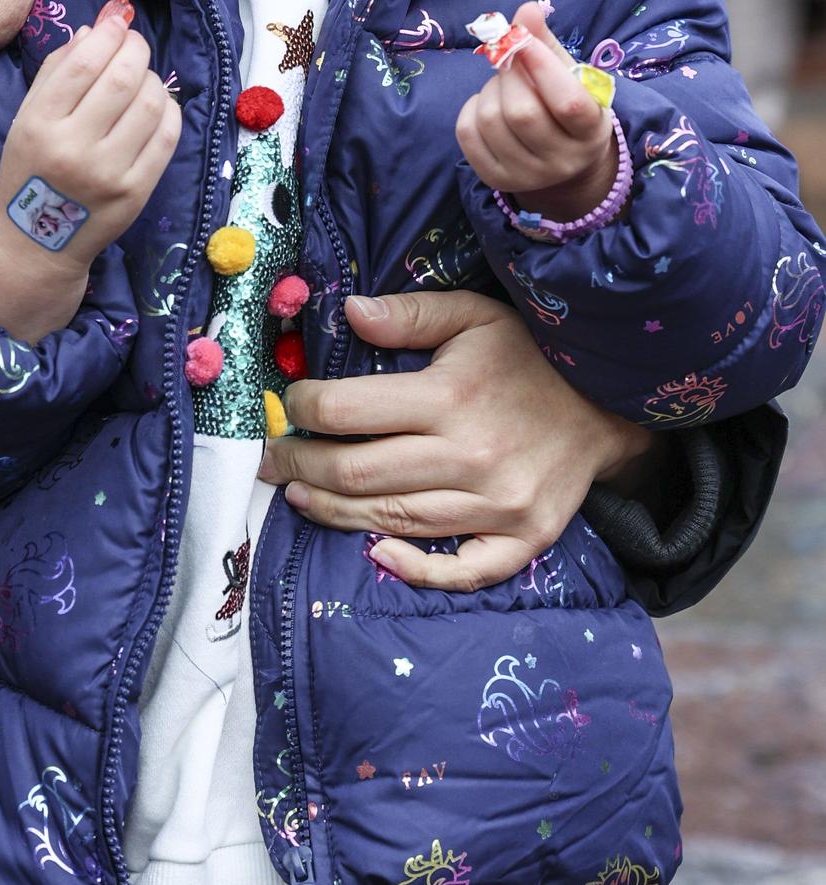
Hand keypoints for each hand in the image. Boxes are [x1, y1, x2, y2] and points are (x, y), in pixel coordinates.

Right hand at [0, 13, 180, 339]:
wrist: (37, 242)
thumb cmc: (31, 170)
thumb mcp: (27, 118)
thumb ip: (57, 70)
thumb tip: (96, 29)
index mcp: (38, 125)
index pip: (83, 63)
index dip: (109, 34)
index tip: (117, 23)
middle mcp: (73, 149)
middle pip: (122, 78)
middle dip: (135, 50)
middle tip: (135, 46)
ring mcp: (108, 173)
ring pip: (151, 103)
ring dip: (153, 79)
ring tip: (142, 79)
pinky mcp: (136, 192)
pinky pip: (168, 136)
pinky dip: (170, 110)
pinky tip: (158, 107)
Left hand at [256, 289, 652, 589]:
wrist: (611, 407)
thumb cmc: (531, 357)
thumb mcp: (475, 316)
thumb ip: (411, 314)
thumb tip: (348, 313)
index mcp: (453, 397)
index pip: (347, 410)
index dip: (304, 408)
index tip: (290, 404)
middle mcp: (472, 456)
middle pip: (358, 473)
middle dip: (301, 465)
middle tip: (272, 459)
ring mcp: (499, 505)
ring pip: (392, 520)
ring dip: (334, 511)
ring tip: (299, 494)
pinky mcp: (524, 539)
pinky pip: (461, 571)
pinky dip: (414, 570)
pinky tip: (376, 553)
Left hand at [456, 1, 616, 219]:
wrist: (561, 159)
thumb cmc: (565, 105)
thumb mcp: (568, 74)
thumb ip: (546, 42)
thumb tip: (526, 9)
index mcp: (591, 131)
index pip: (567, 101)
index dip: (540, 65)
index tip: (522, 38)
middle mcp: (563, 160)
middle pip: (522, 112)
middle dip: (509, 75)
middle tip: (512, 63)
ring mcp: (527, 175)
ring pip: (491, 120)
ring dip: (490, 89)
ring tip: (504, 86)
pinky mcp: (496, 178)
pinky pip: (467, 134)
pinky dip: (472, 108)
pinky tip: (488, 105)